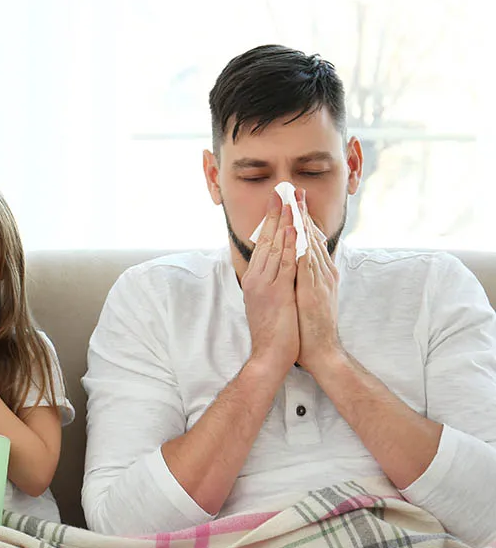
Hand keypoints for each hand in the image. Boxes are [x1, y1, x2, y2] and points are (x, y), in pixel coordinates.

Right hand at [242, 191, 299, 374]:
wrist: (270, 355)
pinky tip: (292, 230)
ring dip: (283, 222)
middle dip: (275, 214)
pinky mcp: (276, 293)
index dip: (271, 221)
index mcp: (255, 279)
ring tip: (289, 202)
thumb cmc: (272, 332)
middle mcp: (257, 278)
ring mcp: (265, 285)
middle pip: (266, 240)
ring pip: (274, 247)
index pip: (263, 244)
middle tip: (281, 191)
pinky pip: (284, 264)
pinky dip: (288, 245)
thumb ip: (271, 282)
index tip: (278, 202)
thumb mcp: (268, 302)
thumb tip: (278, 267)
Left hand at [295, 190, 343, 374]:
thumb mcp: (308, 297)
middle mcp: (323, 273)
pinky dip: (302, 246)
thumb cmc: (311, 327)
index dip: (302, 220)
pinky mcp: (315, 290)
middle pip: (312, 237)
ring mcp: (320, 280)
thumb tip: (294, 264)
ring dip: (302, 223)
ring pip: (311, 245)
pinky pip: (307, 263)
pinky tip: (296, 232)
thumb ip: (304, 279)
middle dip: (302, 213)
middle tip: (295, 191)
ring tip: (294, 201)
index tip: (294, 201)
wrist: (321, 351)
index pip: (310, 241)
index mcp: (321, 274)